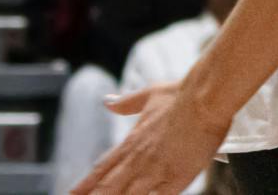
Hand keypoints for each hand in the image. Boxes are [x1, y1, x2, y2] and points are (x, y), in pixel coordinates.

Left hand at [72, 83, 227, 194]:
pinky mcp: (176, 178)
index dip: (85, 184)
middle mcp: (138, 159)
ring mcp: (155, 171)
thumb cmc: (182, 94)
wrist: (206, 98)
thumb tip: (108, 101)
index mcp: (132, 142)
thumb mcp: (151, 95)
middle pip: (108, 187)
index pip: (102, 168)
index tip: (71, 194)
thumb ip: (128, 102)